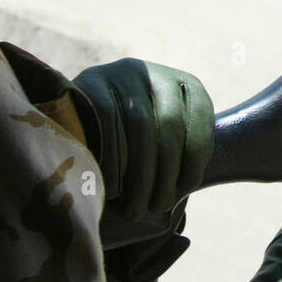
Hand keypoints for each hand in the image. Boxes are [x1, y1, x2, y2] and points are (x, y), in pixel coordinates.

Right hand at [73, 59, 213, 220]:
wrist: (79, 116)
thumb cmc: (132, 141)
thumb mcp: (162, 137)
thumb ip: (179, 153)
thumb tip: (185, 187)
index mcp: (184, 84)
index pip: (202, 115)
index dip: (196, 156)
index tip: (186, 188)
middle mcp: (156, 72)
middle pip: (170, 124)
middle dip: (166, 172)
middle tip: (157, 206)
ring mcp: (123, 73)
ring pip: (140, 125)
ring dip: (140, 174)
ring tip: (136, 208)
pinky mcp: (91, 80)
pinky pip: (107, 120)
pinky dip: (113, 160)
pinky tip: (114, 188)